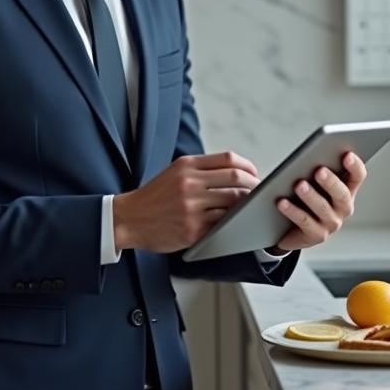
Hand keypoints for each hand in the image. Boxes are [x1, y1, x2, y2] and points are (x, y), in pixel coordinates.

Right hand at [113, 152, 260, 252]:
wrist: (129, 219)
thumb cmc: (155, 196)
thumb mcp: (174, 173)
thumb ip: (202, 169)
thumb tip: (236, 172)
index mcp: (187, 166)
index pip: (228, 159)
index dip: (248, 166)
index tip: (254, 174)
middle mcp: (190, 184)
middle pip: (235, 178)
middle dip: (254, 185)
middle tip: (261, 192)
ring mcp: (191, 207)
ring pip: (233, 202)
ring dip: (247, 206)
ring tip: (252, 208)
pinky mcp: (192, 230)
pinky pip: (223, 224)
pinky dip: (234, 222)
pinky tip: (237, 222)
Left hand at [272, 152, 365, 252]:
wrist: (292, 228)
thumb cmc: (305, 199)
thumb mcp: (314, 183)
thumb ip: (317, 170)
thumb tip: (309, 155)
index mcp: (346, 191)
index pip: (357, 177)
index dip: (355, 166)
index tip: (347, 155)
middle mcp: (343, 208)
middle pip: (342, 195)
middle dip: (331, 182)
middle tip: (319, 171)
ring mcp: (331, 223)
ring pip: (323, 208)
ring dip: (311, 196)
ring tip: (299, 185)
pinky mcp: (316, 235)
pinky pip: (304, 221)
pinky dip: (293, 210)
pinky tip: (282, 202)